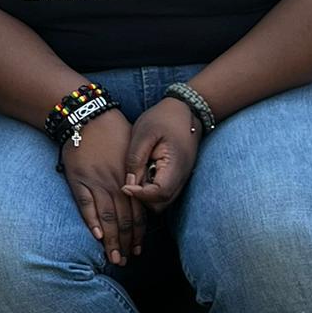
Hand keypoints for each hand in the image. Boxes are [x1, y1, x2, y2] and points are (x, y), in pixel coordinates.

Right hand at [59, 108, 142, 264]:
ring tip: (113, 257)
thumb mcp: (132, 150)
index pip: (138, 213)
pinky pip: (86, 206)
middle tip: (126, 261)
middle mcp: (116, 184)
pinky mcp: (79, 181)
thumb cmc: (113, 132)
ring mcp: (97, 183)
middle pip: (124, 220)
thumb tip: (143, 193)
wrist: (87, 117)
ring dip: (111, 241)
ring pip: (107, 218)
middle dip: (126, 243)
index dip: (139, 233)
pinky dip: (92, 222)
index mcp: (130, 178)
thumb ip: (137, 174)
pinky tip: (97, 237)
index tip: (138, 249)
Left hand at [123, 98, 202, 212]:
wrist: (186, 109)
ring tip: (138, 173)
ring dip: (147, 194)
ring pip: (163, 200)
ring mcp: (182, 178)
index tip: (125, 186)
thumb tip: (129, 184)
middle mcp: (182, 176)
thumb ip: (135, 159)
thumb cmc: (163, 118)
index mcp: (176, 165)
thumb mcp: (143, 133)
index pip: (159, 194)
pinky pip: (164, 191)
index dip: (140, 195)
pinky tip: (144, 171)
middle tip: (129, 180)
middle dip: (143, 198)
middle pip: (161, 203)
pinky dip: (152, 188)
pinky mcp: (177, 176)